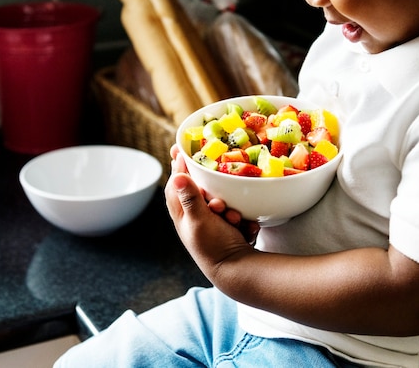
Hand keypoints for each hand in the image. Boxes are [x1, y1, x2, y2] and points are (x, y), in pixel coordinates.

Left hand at [165, 146, 258, 277]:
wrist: (236, 270)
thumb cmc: (212, 246)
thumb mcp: (199, 219)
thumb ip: (190, 197)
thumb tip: (176, 175)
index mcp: (181, 212)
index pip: (175, 182)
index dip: (178, 165)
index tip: (182, 149)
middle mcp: (194, 214)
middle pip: (201, 188)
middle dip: (214, 190)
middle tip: (220, 202)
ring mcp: (213, 219)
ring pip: (222, 198)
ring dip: (230, 206)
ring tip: (232, 219)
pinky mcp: (229, 224)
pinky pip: (236, 210)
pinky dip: (240, 217)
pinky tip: (242, 226)